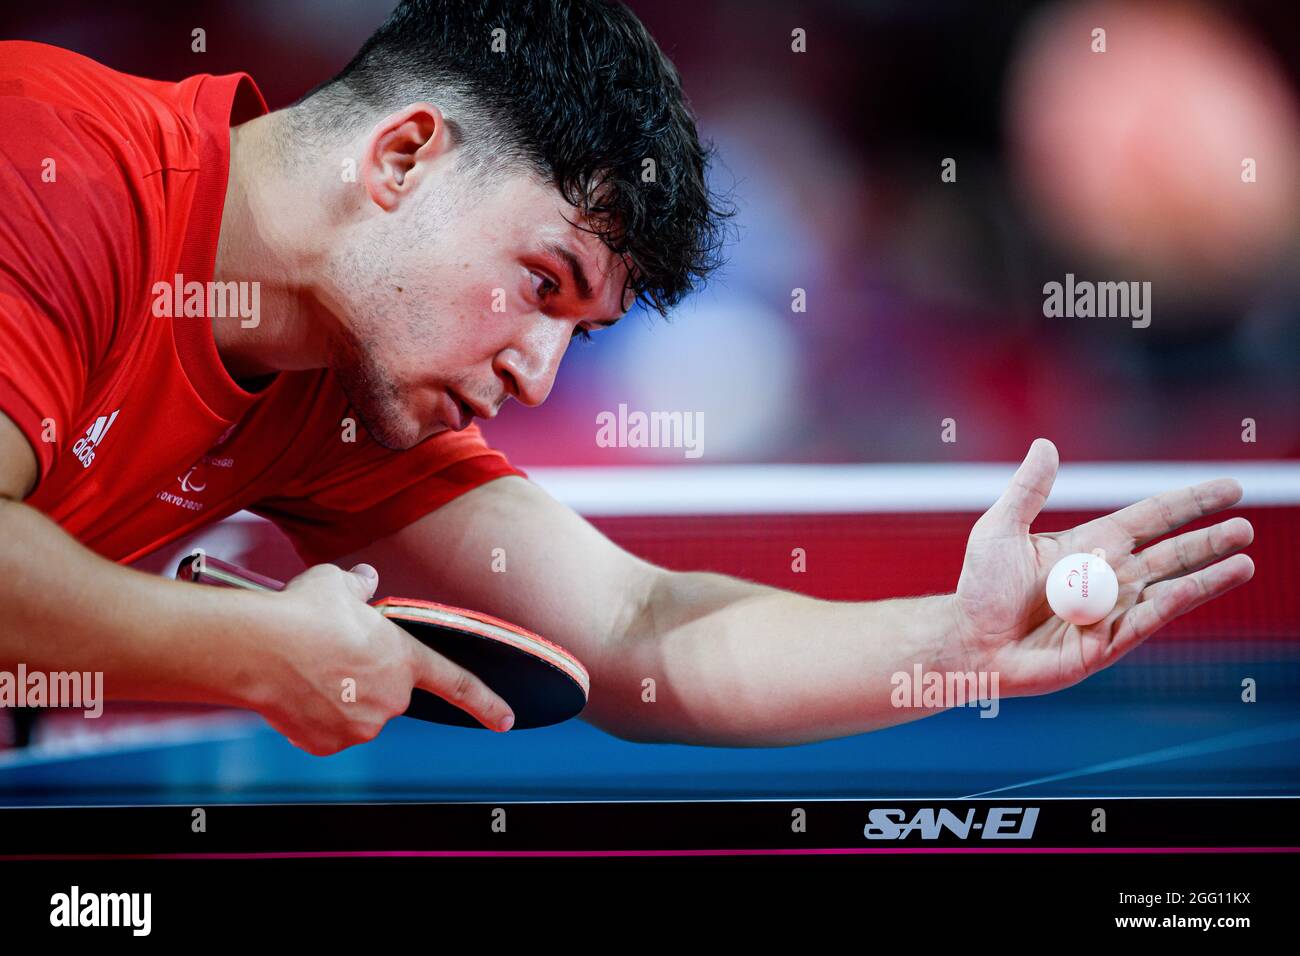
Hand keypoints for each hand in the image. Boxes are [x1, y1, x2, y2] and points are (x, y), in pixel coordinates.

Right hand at [243, 563, 514, 754]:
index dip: (485, 702)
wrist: (255, 647)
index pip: (456, 682)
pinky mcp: (327, 744)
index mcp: (404, 659)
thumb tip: (367, 580)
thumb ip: (360, 586)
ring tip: (307, 667)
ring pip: (356, 712)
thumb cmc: (301, 609)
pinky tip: (294, 691)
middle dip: (367, 676)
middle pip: (388, 691)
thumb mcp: (337, 583)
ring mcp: (360, 726)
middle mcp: (391, 699)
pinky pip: (327, 730)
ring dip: (339, 695)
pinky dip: (314, 716)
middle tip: (332, 652)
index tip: (506, 720)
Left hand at [951, 439, 1254, 695]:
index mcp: (1091, 545)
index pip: (1152, 518)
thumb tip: (1045, 444)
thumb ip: (1027, 491)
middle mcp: (1111, 577)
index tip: (1228, 489)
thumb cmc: (980, 588)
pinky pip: (1145, 620)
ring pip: (1171, 589)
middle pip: (1172, 553)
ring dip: (1208, 576)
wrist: (968, 641)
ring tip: (1246, 562)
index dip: (1189, 504)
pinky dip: (1171, 603)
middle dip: (1209, 540)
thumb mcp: (999, 529)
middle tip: (1247, 526)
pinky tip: (1198, 586)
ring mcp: (1113, 612)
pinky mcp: (1107, 645)